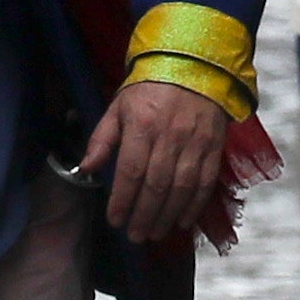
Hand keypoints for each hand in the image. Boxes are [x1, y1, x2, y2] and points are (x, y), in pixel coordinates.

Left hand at [83, 78, 228, 244]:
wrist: (194, 64)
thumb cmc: (149, 88)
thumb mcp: (118, 107)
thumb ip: (102, 139)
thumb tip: (86, 169)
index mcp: (142, 125)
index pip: (130, 171)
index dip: (122, 200)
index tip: (115, 220)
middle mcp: (169, 136)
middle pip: (156, 185)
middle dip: (143, 215)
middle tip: (134, 235)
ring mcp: (195, 143)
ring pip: (181, 189)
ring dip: (167, 216)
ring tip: (154, 233)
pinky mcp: (214, 147)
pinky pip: (205, 182)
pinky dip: (195, 206)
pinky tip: (183, 221)